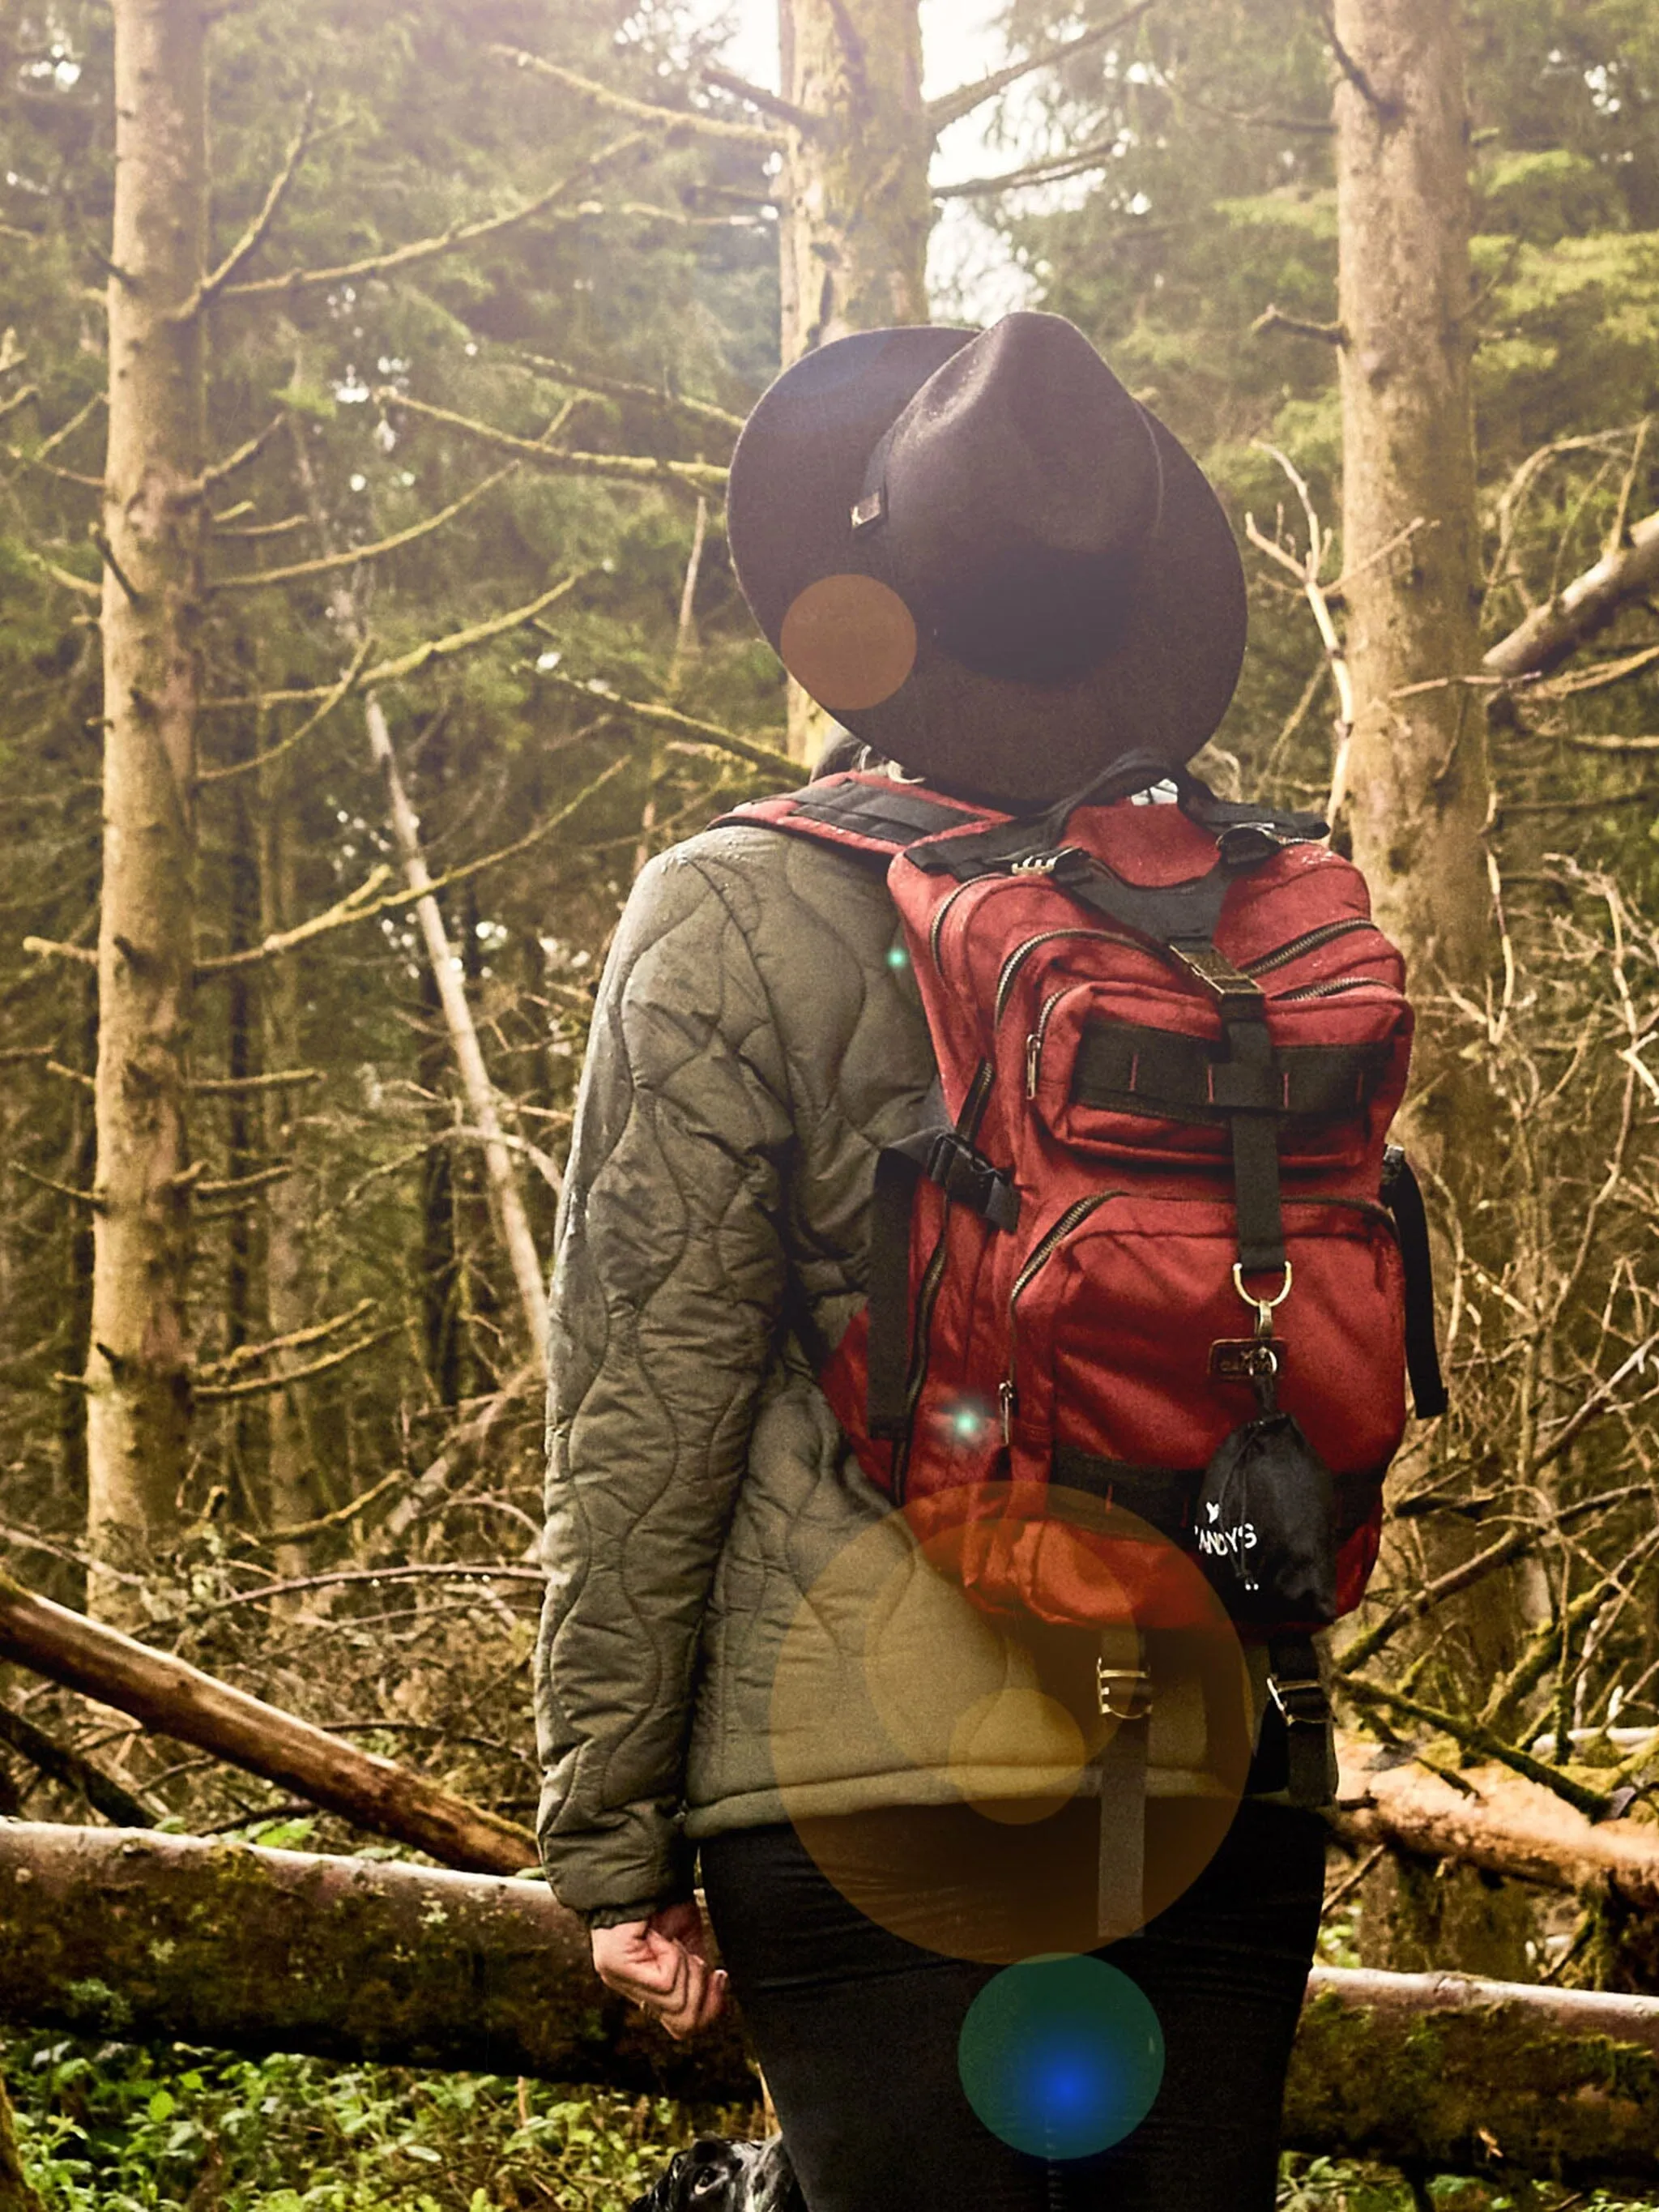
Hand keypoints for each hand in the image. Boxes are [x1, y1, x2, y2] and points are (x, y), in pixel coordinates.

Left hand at [591, 1898, 727, 2040]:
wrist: (645, 1861)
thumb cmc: (667, 1896)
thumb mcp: (690, 1943)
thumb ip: (698, 1975)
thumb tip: (720, 2006)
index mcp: (647, 1985)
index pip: (681, 2027)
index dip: (709, 2011)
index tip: (721, 1978)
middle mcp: (629, 1986)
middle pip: (683, 2023)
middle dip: (704, 1992)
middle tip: (706, 1964)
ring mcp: (618, 1977)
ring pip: (677, 2003)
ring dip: (692, 1971)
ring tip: (680, 1943)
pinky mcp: (616, 1964)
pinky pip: (665, 1981)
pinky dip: (678, 1958)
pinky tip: (667, 1937)